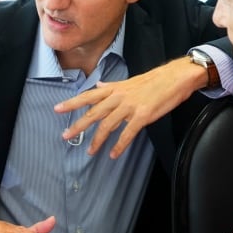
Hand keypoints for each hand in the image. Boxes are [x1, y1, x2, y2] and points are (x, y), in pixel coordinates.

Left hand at [57, 57, 208, 157]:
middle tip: (65, 135)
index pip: (88, 96)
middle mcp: (118, 97)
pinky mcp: (142, 115)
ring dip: (97, 140)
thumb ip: (111, 87)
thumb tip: (97, 86)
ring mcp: (130, 106)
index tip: (57, 109)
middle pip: (93, 112)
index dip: (72, 103)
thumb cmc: (153, 81)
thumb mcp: (128, 81)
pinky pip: (127, 133)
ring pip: (108, 125)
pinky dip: (119, 145)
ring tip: (90, 151)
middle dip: (78, 125)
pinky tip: (113, 154)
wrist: (175, 78)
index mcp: (114, 89)